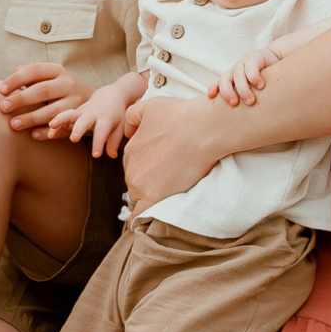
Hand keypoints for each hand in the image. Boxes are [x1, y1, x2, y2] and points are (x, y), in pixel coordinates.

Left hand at [0, 63, 90, 138]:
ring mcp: (75, 102)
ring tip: (13, 125)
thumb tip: (6, 83)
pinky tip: (33, 135)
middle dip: (21, 99)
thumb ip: (26, 76)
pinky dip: (47, 131)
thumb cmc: (54, 87)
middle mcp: (68, 84)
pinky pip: (62, 127)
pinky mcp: (78, 119)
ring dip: (32, 118)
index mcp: (57, 70)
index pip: (35, 70)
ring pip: (53, 111)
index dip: (17, 79)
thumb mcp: (45, 76)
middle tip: (3, 108)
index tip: (1, 90)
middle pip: (43, 90)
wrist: (86, 98)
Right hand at [50, 87, 131, 157]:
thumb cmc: (115, 115)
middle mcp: (92, 114)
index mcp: (106, 118)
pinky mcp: (74, 113)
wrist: (110, 96)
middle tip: (74, 139)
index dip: (99, 143)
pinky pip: (63, 117)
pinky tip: (50, 133)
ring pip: (69, 114)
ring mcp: (81, 112)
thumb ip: (114, 141)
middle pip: (84, 120)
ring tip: (51, 126)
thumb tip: (112, 156)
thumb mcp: (120, 127)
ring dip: (60, 119)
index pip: (102, 131)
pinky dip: (56, 124)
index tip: (96, 155)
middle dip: (78, 129)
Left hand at [121, 97, 217, 215]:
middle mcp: (131, 168)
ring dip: (149, 196)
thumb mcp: (149, 106)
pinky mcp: (155, 198)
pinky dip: (139, 219)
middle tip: (169, 175)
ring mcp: (141, 185)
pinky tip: (139, 225)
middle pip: (136, 181)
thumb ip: (133, 116)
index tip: (161, 165)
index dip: (148, 165)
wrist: (202, 129)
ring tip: (166, 192)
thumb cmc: (180, 115)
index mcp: (130, 150)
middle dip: (149, 180)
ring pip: (139, 196)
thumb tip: (128, 131)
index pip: (134, 164)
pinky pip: (141, 215)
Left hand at [210, 46, 280, 106]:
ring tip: (250, 101)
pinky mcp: (256, 57)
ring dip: (243, 89)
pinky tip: (260, 86)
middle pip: (225, 79)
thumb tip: (244, 120)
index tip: (210, 96)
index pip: (219, 82)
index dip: (213, 87)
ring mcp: (245, 63)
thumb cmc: (264, 78)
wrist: (277, 58)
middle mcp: (236, 70)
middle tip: (234, 104)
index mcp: (232, 76)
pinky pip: (251, 68)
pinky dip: (254, 77)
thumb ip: (246, 97)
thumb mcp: (252, 87)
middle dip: (227, 92)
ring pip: (238, 75)